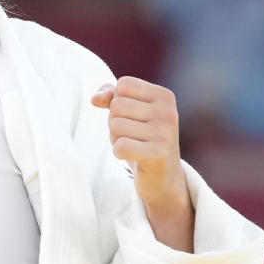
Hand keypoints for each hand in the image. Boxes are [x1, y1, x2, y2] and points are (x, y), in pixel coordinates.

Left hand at [91, 76, 193, 251]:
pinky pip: (120, 146)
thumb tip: (95, 99)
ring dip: (116, 138)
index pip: (123, 85)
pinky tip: (132, 156)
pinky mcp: (158, 155)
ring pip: (115, 125)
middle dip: (115, 122)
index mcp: (164, 96)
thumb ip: (111, 96)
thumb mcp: (129, 112)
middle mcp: (168, 112)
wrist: (162, 177)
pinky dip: (118, 152)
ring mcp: (165, 134)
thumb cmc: (142, 138)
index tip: (132, 118)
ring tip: (134, 146)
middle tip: (132, 136)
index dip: (117, 102)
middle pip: (117, 106)